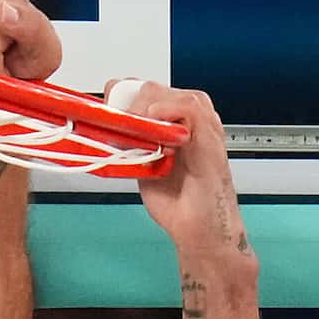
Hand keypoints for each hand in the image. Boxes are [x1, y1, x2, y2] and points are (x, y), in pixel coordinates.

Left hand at [121, 85, 255, 289]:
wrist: (200, 229)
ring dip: (146, 105)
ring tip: (132, 125)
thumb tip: (111, 131)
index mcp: (177, 127)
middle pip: (158, 89)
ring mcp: (204, 128)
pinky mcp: (210, 138)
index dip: (126, 94)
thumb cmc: (179, 204)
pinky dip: (166, 109)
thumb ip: (134, 147)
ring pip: (172, 93)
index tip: (108, 106)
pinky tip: (150, 122)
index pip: (151, 92)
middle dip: (130, 101)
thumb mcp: (145, 168)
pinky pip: (190, 107)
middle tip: (115, 120)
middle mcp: (192, 123)